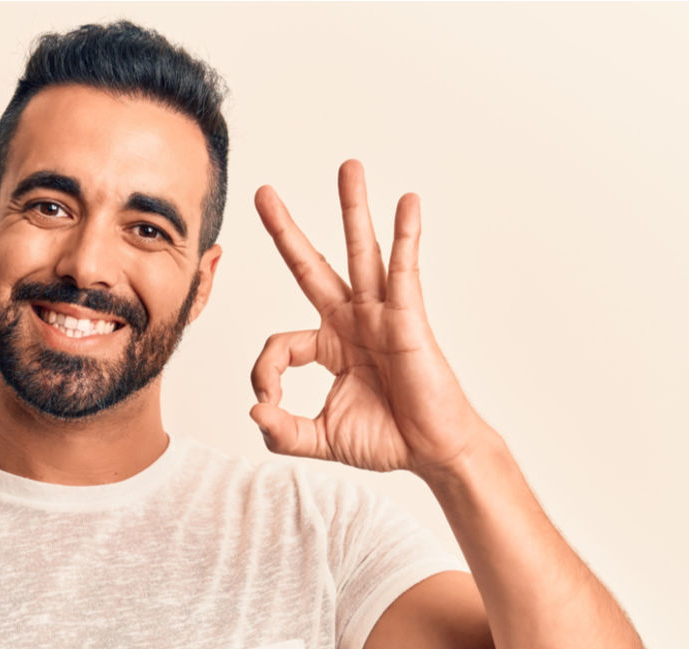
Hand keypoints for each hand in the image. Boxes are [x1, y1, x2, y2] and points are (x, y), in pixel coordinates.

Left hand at [249, 159, 490, 475]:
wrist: (434, 453)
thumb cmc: (387, 438)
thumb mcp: (321, 438)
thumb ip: (283, 430)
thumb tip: (254, 412)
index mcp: (329, 344)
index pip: (279, 344)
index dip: (264, 374)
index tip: (267, 402)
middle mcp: (351, 320)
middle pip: (311, 266)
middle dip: (286, 229)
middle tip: (263, 193)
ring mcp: (380, 315)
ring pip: (361, 252)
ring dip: (353, 209)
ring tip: (348, 168)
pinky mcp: (409, 317)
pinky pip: (404, 269)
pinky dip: (407, 235)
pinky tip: (409, 202)